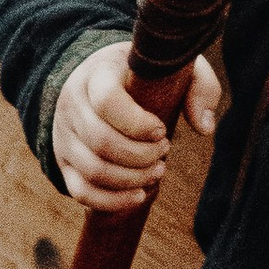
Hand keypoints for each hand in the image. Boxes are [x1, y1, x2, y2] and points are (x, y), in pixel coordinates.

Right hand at [53, 41, 224, 213]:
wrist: (100, 78)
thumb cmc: (144, 75)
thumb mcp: (173, 67)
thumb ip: (200, 87)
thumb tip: (204, 128)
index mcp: (97, 75)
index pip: (107, 102)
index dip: (138, 124)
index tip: (161, 130)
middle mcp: (72, 104)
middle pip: (101, 142)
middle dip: (141, 156)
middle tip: (165, 150)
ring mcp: (64, 135)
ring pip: (93, 170)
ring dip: (132, 179)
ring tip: (158, 171)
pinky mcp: (64, 161)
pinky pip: (81, 191)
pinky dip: (111, 201)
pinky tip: (139, 195)